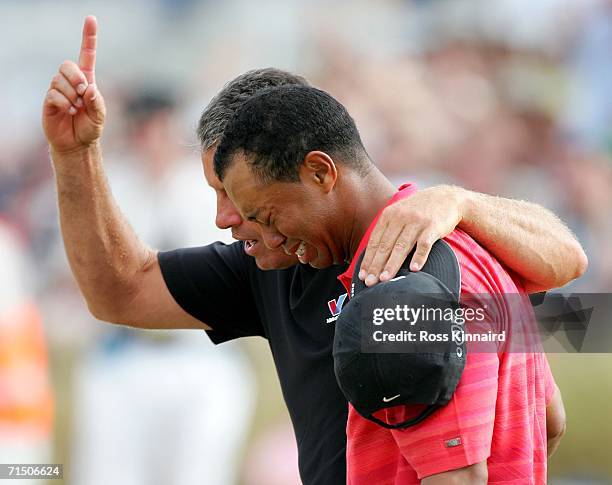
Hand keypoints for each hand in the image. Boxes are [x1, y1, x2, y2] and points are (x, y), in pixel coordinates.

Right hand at [42, 16, 104, 153]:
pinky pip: (53, 94)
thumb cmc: (90, 127)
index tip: (91, 19)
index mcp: (86, 80)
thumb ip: (97, 102)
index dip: (88, 37)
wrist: (76, 143)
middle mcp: (71, 81)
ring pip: (59, 80)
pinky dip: (63, 102)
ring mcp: (58, 89)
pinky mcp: (49, 100)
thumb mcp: (100, 116)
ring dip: (71, 94)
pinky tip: (68, 111)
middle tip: (83, 93)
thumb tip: (89, 88)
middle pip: (67, 64)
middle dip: (76, 77)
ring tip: (76, 108)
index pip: (86, 54)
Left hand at [358, 185, 465, 285]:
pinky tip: (414, 269)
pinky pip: (424, 244)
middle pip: (385, 246)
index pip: (375, 241)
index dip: (368, 259)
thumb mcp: (399, 213)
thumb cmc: (419, 210)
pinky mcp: (433, 227)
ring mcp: (417, 222)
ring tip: (384, 279)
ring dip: (392, 264)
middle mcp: (401, 217)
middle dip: (376, 266)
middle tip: (369, 282)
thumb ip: (386, 230)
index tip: (361, 275)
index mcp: (389, 215)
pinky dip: (419, 257)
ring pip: (402, 246)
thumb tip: (372, 255)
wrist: (446, 197)